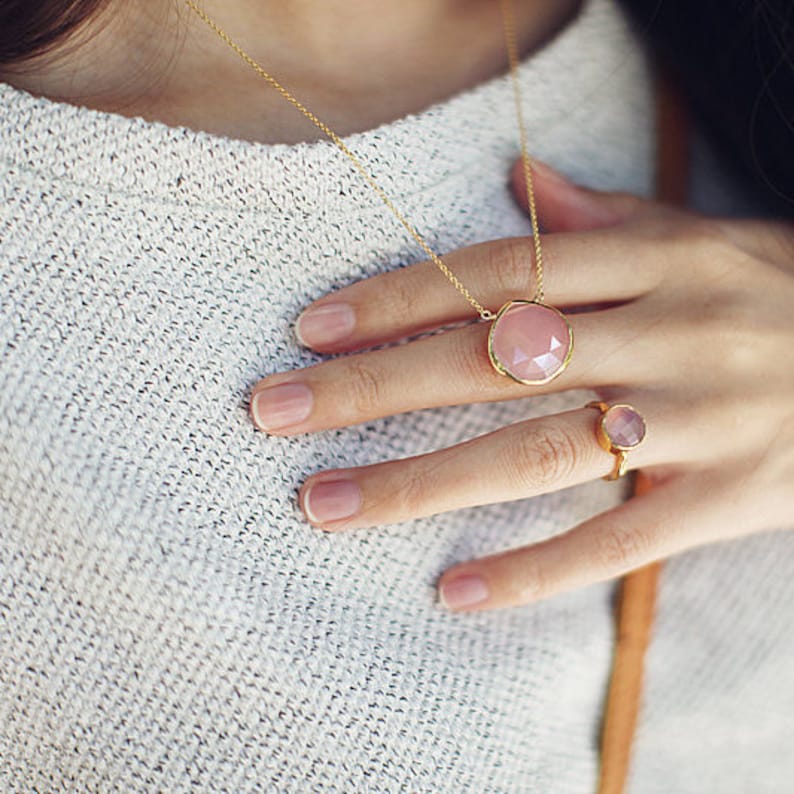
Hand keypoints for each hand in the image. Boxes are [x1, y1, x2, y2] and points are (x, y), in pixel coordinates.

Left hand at [248, 158, 793, 612]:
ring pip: (534, 453)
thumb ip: (601, 218)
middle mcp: (664, 330)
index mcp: (650, 259)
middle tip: (274, 413)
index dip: (398, 298)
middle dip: (373, 388)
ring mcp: (696, 417)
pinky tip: (451, 591)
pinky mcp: (726, 496)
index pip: (495, 274)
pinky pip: (617, 538)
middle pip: (490, 360)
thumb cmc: (773, 293)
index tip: (311, 330)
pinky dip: (533, 569)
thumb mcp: (698, 236)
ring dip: (421, 483)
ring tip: (326, 503)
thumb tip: (518, 182)